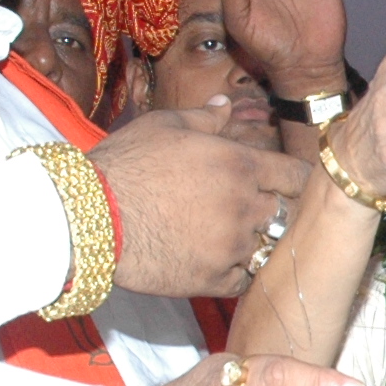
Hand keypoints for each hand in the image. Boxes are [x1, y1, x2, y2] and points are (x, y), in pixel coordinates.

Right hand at [89, 110, 311, 297]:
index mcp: (240, 164)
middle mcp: (245, 206)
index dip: (296, 181)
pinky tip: (216, 262)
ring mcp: (232, 246)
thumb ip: (204, 119)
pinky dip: (235, 272)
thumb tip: (225, 106)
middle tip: (258, 213)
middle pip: (286, 214)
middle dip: (276, 213)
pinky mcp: (213, 279)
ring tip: (230, 238)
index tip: (290, 186)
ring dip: (255, 243)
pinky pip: (243, 279)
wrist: (90, 216)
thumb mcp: (164, 126)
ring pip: (266, 248)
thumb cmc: (125, 164)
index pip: (296, 176)